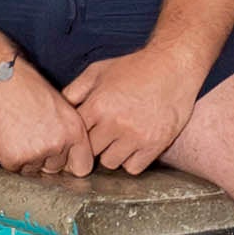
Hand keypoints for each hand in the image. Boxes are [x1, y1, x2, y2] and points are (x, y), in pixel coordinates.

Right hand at [0, 59, 90, 178]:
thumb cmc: (26, 86)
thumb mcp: (60, 105)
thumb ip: (68, 132)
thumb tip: (69, 154)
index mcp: (74, 130)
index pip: (82, 167)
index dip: (70, 162)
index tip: (61, 156)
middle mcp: (58, 144)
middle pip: (55, 169)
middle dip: (46, 158)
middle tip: (31, 135)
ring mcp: (35, 154)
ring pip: (34, 169)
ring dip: (26, 158)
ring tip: (18, 132)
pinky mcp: (13, 159)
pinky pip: (14, 168)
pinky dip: (9, 156)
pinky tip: (7, 136)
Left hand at [60, 44, 208, 175]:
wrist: (173, 66)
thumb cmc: (135, 67)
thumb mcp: (98, 71)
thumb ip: (75, 90)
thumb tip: (60, 110)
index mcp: (98, 105)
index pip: (76, 136)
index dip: (78, 136)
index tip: (84, 135)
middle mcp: (115, 123)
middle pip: (91, 152)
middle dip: (95, 145)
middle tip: (103, 135)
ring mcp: (135, 136)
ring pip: (110, 163)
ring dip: (112, 154)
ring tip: (120, 138)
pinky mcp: (154, 145)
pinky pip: (132, 168)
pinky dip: (132, 160)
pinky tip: (134, 145)